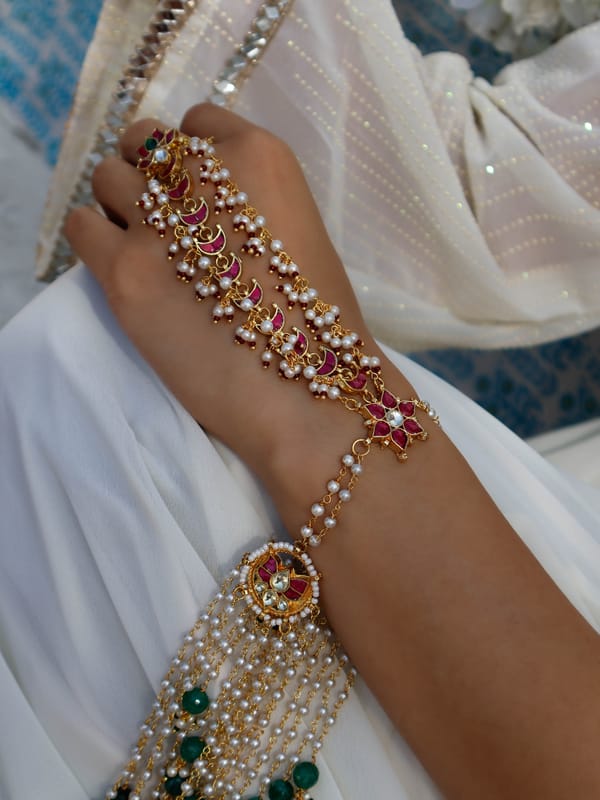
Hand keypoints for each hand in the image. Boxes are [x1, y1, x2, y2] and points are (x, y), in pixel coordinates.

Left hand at [65, 103, 409, 486]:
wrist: (306, 387)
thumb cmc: (317, 321)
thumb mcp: (298, 230)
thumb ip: (249, 199)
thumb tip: (205, 202)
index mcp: (257, 155)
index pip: (196, 122)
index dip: (192, 159)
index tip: (199, 194)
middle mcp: (201, 172)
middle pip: (144, 140)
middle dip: (152, 175)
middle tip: (170, 223)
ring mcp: (156, 221)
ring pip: (107, 176)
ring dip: (122, 206)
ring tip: (147, 249)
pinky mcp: (122, 271)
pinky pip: (80, 225)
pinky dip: (94, 240)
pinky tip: (123, 268)